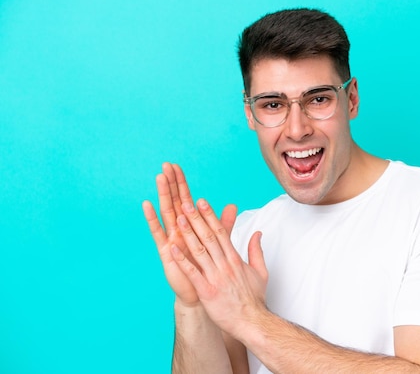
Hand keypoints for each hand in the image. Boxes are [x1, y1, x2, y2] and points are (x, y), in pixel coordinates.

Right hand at [143, 163, 237, 306]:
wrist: (202, 293)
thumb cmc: (208, 268)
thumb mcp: (219, 242)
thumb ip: (224, 224)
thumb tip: (233, 206)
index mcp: (191, 226)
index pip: (186, 199)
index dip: (182, 184)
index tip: (177, 166)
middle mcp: (179, 230)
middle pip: (174, 201)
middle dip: (171, 183)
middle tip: (166, 165)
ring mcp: (172, 239)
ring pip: (166, 212)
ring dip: (163, 194)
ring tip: (160, 178)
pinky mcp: (167, 251)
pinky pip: (158, 233)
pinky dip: (153, 219)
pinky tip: (147, 205)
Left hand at [170, 197, 268, 337]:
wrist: (252, 322)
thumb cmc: (254, 299)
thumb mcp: (261, 271)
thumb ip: (256, 250)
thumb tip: (257, 233)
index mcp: (235, 259)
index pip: (222, 232)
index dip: (210, 216)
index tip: (202, 203)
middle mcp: (225, 265)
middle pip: (209, 237)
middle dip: (197, 219)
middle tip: (186, 204)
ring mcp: (215, 277)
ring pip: (200, 251)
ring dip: (188, 234)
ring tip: (178, 219)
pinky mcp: (207, 291)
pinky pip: (192, 273)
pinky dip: (182, 260)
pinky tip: (172, 249)